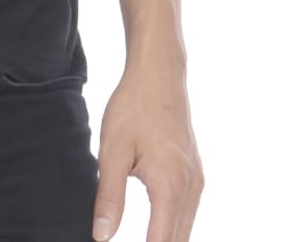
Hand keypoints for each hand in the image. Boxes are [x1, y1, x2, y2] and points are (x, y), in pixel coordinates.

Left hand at [91, 64, 203, 241]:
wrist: (159, 75)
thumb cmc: (132, 108)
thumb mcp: (112, 151)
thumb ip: (108, 197)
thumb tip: (102, 237)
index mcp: (169, 187)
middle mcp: (191, 189)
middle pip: (179, 241)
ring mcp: (197, 180)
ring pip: (186, 229)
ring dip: (167, 240)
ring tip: (144, 238)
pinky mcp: (196, 173)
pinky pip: (188, 212)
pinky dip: (174, 226)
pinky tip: (157, 228)